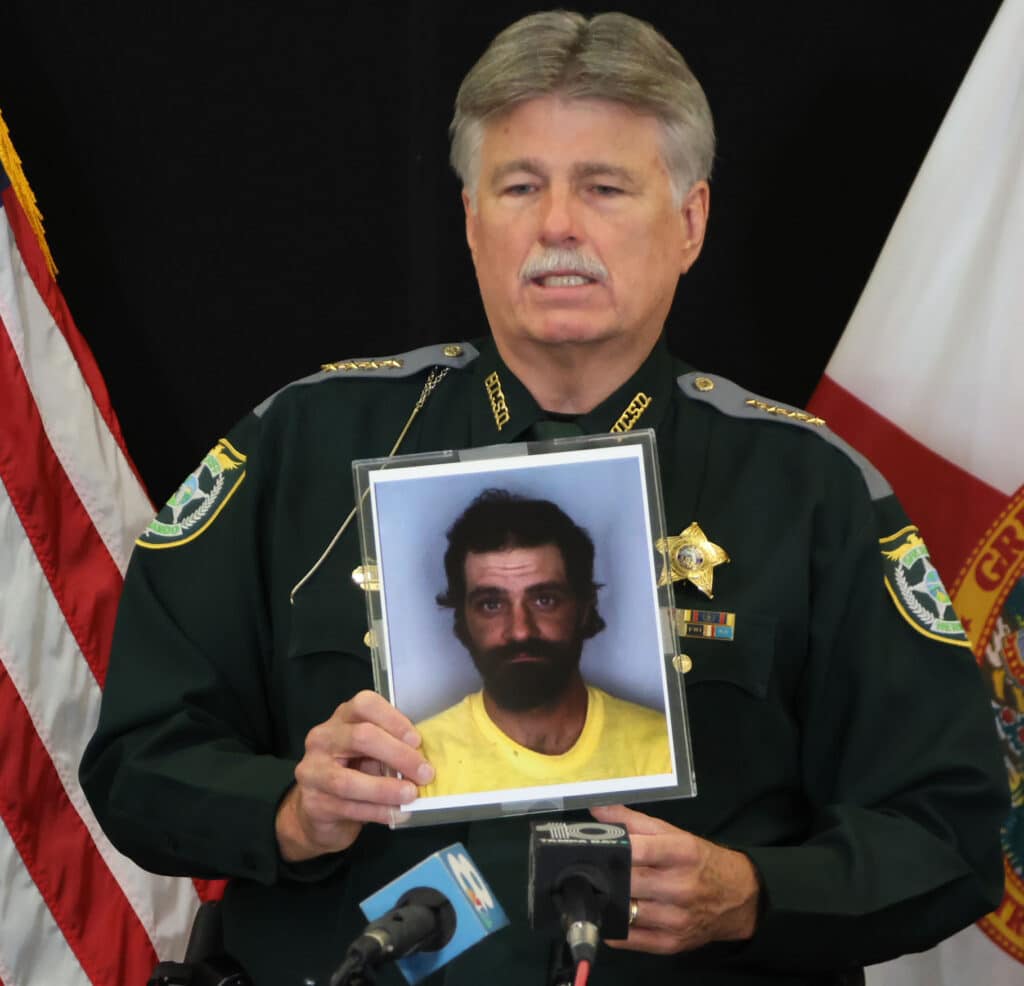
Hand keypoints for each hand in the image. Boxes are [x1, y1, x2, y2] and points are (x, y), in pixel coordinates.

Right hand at [275, 690, 434, 861]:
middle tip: (424, 773)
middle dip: (398, 755)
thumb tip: (422, 760)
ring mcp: (313, 772)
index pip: (365, 705)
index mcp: (342, 719)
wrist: (317, 811)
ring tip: (411, 795)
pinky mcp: (313, 803)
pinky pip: (348, 807)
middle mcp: (323, 739)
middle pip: (361, 737)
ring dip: (386, 789)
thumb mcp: (370, 754)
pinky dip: (377, 811)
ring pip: (349, 780)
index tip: (417, 741)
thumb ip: (389, 749)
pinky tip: (396, 813)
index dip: (393, 720)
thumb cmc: (353, 773)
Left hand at [590, 804, 759, 953]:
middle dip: (606, 876)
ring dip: (607, 902)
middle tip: (585, 870)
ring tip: (593, 892)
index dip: (613, 848)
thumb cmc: (699, 860)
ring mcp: (677, 919)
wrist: (739, 897)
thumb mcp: (672, 834)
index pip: (641, 850)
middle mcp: (681, 887)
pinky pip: (632, 939)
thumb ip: (632, 821)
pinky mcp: (672, 943)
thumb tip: (596, 810)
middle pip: (629, 882)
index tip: (592, 846)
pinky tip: (606, 916)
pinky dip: (614, 929)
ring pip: (628, 912)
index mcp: (682, 853)